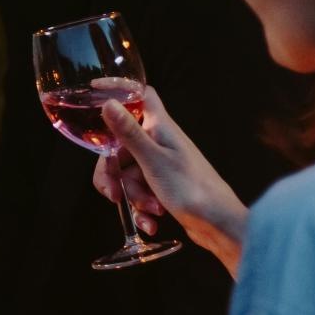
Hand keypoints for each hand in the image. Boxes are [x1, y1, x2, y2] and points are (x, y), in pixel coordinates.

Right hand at [93, 84, 248, 275]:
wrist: (219, 225)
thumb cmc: (192, 189)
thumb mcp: (153, 161)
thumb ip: (129, 133)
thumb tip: (109, 103)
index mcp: (160, 128)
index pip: (140, 96)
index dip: (119, 90)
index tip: (94, 92)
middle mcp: (159, 142)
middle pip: (120, 146)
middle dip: (115, 173)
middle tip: (115, 193)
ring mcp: (161, 164)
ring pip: (127, 173)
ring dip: (132, 196)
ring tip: (150, 209)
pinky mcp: (162, 186)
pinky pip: (139, 192)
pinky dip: (141, 209)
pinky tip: (151, 223)